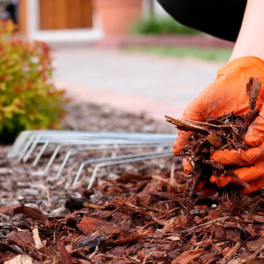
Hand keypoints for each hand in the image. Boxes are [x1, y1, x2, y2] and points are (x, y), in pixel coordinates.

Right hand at [174, 56, 263, 192]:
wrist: (240, 78)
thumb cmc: (215, 94)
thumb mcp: (195, 110)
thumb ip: (185, 130)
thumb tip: (175, 152)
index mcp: (208, 140)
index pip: (199, 159)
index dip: (195, 170)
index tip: (192, 177)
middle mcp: (223, 145)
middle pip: (215, 168)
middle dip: (209, 179)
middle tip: (206, 187)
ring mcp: (239, 144)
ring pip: (233, 167)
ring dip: (226, 177)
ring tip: (219, 184)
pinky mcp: (256, 140)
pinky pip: (252, 158)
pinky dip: (251, 172)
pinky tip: (244, 180)